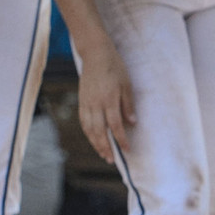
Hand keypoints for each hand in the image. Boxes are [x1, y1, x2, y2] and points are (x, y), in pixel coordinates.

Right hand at [74, 42, 136, 163]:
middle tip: (112, 160)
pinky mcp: (81, 101)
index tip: (127, 150)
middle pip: (99, 131)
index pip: (115, 125)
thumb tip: (132, 123)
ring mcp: (87, 103)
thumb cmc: (114, 67)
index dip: (121, 140)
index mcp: (109, 99)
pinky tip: (93, 140)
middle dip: (106, 147)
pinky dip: (88, 134)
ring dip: (96, 144)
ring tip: (103, 154)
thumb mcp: (126, 84)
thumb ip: (128, 104)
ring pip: (89, 129)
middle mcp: (96, 103)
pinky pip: (83, 122)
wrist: (95, 54)